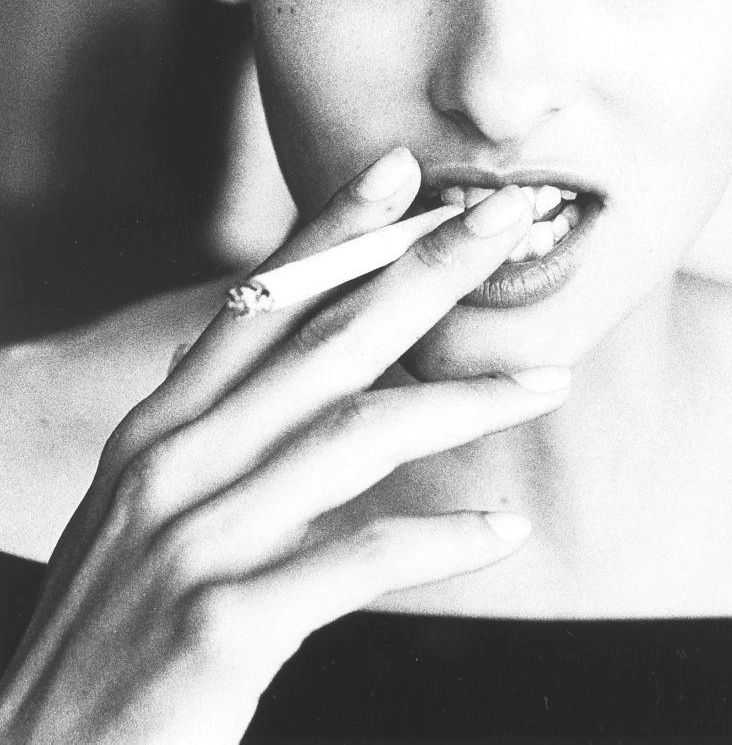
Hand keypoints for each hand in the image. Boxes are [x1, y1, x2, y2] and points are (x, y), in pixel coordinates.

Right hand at [0, 149, 563, 743]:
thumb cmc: (111, 633)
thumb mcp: (144, 509)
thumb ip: (212, 430)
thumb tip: (277, 363)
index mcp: (162, 429)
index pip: (262, 303)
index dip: (334, 230)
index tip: (403, 172)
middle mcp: (177, 465)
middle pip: (327, 340)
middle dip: (427, 270)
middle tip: (509, 218)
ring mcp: (196, 541)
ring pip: (356, 434)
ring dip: (464, 398)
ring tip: (548, 380)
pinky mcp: (223, 625)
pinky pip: (358, 560)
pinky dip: (439, 539)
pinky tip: (503, 529)